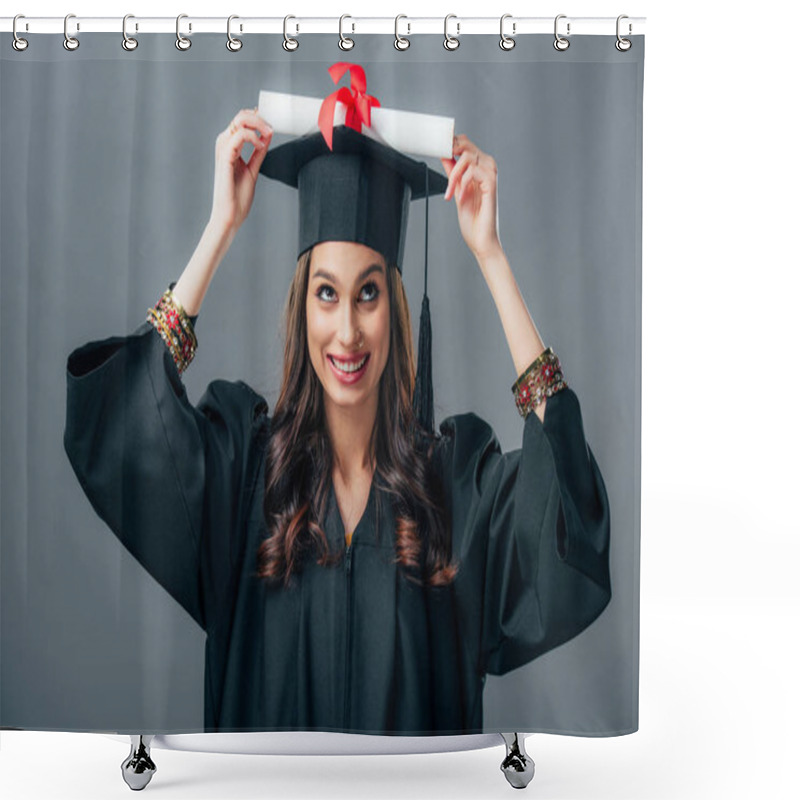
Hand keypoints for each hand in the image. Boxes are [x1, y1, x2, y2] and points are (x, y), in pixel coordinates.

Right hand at [209, 107, 272, 234]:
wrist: (230, 215)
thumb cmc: (237, 196)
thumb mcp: (252, 169)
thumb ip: (258, 153)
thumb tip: (267, 136)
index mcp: (229, 146)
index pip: (241, 121)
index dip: (256, 117)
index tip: (271, 123)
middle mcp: (224, 145)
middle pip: (240, 116)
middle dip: (260, 118)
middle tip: (272, 129)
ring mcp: (223, 150)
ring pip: (239, 121)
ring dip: (258, 124)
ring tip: (269, 134)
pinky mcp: (225, 158)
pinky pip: (239, 136)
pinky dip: (253, 137)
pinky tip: (261, 145)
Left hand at [440, 134, 502, 260]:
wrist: (481, 239)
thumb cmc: (473, 220)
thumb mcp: (456, 190)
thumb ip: (452, 173)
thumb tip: (444, 156)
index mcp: (479, 167)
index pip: (464, 144)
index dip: (449, 143)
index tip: (435, 147)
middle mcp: (486, 167)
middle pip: (465, 144)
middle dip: (449, 155)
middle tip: (441, 167)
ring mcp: (490, 174)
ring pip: (467, 157)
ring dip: (454, 175)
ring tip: (451, 192)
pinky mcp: (491, 183)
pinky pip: (472, 171)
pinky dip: (462, 183)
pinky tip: (461, 197)